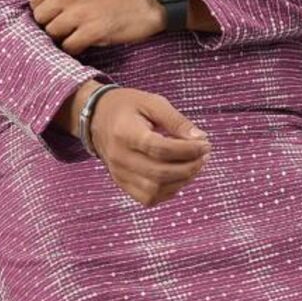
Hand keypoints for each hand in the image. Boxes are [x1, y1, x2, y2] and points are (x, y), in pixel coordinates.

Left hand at [28, 0, 164, 52]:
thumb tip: (45, 9)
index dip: (43, 10)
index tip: (54, 16)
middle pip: (41, 18)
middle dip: (51, 26)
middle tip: (66, 29)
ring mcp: (81, 12)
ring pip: (53, 33)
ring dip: (63, 38)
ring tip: (78, 36)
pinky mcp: (94, 30)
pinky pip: (69, 46)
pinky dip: (75, 49)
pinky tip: (86, 44)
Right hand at [87, 88, 211, 206]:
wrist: (96, 118)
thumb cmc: (128, 107)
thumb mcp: (153, 103)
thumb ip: (177, 121)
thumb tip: (200, 139)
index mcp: (126, 133)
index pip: (160, 149)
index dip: (188, 150)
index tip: (205, 144)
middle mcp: (120, 157)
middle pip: (160, 173)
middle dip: (189, 167)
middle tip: (204, 156)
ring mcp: (119, 174)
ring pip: (155, 190)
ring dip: (181, 181)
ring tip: (194, 165)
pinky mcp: (121, 183)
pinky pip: (148, 198)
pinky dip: (168, 191)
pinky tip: (178, 176)